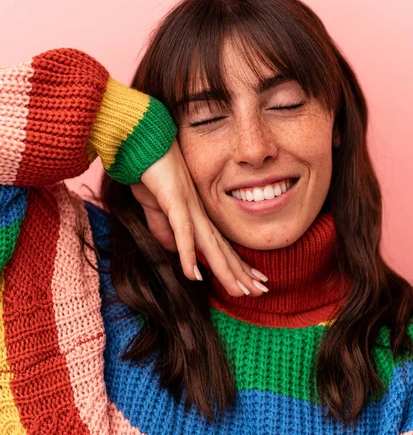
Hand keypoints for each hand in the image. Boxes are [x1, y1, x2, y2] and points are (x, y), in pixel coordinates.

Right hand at [131, 140, 268, 296]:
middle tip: (261, 292)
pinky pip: (183, 231)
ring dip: (224, 269)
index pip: (220, 246)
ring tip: (240, 291)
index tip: (252, 282)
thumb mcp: (157, 207)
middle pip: (222, 249)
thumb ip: (165, 229)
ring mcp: (188, 206)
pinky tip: (194, 274)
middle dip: (241, 273)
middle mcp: (198, 213)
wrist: (140, 143)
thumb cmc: (150, 171)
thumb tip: (174, 252)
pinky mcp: (174, 200)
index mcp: (196, 215)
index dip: (235, 265)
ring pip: (209, 245)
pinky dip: (188, 254)